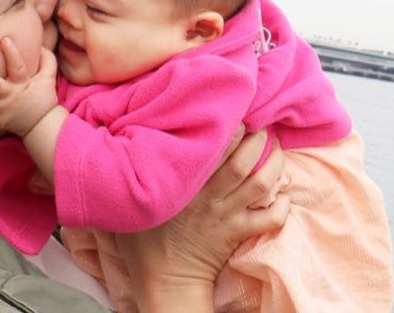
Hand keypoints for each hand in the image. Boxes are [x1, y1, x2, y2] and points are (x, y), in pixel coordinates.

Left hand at [0, 38, 58, 136]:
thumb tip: (39, 46)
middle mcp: (10, 97)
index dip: (12, 54)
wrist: (42, 124)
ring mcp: (3, 110)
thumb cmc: (44, 96)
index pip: (18, 67)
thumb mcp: (49, 77)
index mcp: (23, 84)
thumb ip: (47, 60)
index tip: (4, 40)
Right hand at [115, 128, 288, 311]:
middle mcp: (209, 195)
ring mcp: (227, 214)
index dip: (225, 126)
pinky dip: (282, 205)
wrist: (164, 282)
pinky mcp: (239, 233)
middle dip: (256, 137)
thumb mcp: (127, 201)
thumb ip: (124, 172)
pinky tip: (283, 193)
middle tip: (259, 123)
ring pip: (262, 183)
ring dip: (275, 163)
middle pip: (242, 160)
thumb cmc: (142, 242)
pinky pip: (270, 218)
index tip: (228, 111)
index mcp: (183, 184)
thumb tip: (109, 144)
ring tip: (276, 146)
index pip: (210, 146)